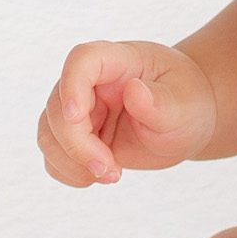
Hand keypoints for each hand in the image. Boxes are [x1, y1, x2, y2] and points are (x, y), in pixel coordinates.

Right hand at [36, 40, 216, 186]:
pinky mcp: (77, 136)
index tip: (77, 117)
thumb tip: (134, 92)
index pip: (83, 59)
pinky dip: (68, 171)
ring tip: (111, 175)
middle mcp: (92, 82)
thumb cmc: (187, 103)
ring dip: (71, 162)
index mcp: (119, 61)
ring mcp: (80, 109)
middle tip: (112, 171)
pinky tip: (97, 177)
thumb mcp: (185, 104)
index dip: (71, 85)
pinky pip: (54, 154)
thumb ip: (161, 102)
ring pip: (49, 133)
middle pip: (59, 106)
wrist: (186, 122)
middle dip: (77, 145)